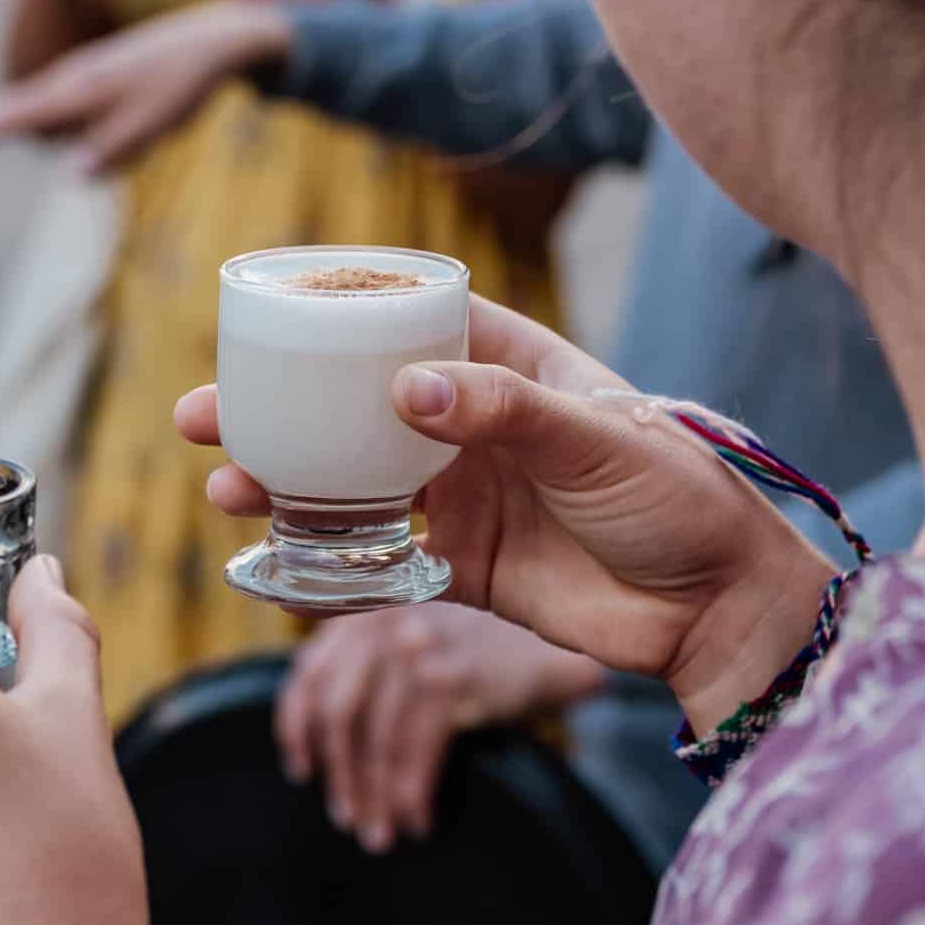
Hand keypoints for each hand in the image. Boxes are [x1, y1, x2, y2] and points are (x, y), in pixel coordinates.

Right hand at [0, 0, 293, 173]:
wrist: (213, 40)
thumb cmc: (182, 82)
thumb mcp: (154, 122)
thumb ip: (114, 149)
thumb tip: (71, 175)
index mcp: (73, 92)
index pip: (2, 119)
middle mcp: (66, 82)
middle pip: (11, 116)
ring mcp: (78, 80)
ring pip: (63, 126)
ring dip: (97, 138)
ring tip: (161, 113)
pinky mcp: (95, 84)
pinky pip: (89, 121)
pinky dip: (115, 132)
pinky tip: (159, 113)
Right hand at [177, 295, 834, 737]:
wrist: (720, 610)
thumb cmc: (680, 494)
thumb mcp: (598, 436)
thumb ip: (505, 411)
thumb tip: (405, 388)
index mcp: (511, 366)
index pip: (414, 319)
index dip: (341, 313)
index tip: (267, 314)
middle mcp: (475, 424)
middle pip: (356, 404)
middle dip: (281, 407)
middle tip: (204, 412)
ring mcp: (465, 496)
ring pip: (353, 483)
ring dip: (286, 483)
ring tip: (226, 486)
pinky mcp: (465, 568)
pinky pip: (379, 563)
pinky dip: (326, 566)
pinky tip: (272, 566)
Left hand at [277, 605, 601, 853]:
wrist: (550, 647)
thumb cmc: (478, 652)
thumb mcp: (416, 638)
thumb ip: (370, 665)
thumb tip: (322, 741)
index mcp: (368, 610)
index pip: (310, 671)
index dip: (296, 727)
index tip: (301, 770)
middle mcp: (387, 622)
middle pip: (340, 712)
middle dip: (341, 775)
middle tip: (346, 818)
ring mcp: (422, 648)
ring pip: (378, 738)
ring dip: (376, 796)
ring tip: (381, 834)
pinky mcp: (456, 678)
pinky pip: (417, 751)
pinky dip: (411, 794)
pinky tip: (418, 820)